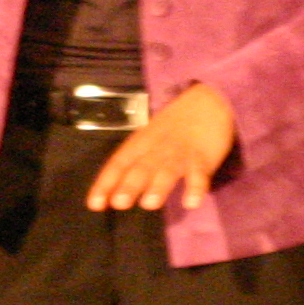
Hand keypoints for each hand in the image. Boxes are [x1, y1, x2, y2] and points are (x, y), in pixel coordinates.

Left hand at [83, 83, 236, 212]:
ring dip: (159, 186)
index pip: (119, 163)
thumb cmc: (174, 126)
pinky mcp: (203, 156)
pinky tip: (191, 202)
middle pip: (141, 167)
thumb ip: (134, 163)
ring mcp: (181, 152)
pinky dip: (196, 187)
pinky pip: (200, 173)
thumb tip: (114, 192)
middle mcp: (157, 148)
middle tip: (119, 203)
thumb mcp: (149, 138)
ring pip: (168, 169)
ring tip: (150, 204)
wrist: (208, 100)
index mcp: (140, 143)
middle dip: (130, 185)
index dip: (106, 183)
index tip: (94, 204)